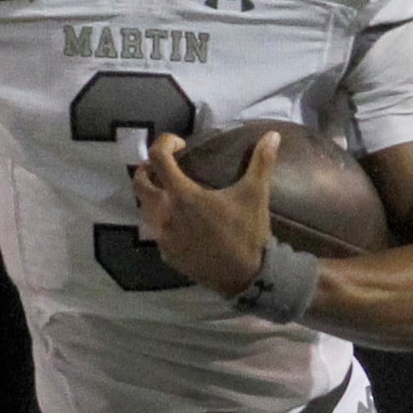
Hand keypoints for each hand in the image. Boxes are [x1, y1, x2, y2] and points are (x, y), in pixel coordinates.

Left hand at [132, 130, 279, 295]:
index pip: (159, 158)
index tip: (180, 145)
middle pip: (139, 182)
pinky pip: (155, 231)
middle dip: (148, 169)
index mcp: (183, 195)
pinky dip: (161, 219)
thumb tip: (273, 135)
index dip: (165, 143)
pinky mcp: (167, 254)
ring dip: (152, 195)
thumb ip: (261, 162)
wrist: (244, 277)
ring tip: (171, 192)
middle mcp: (165, 214)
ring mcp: (163, 237)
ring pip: (143, 207)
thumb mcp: (255, 195)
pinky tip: (179, 221)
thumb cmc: (247, 233)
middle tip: (166, 167)